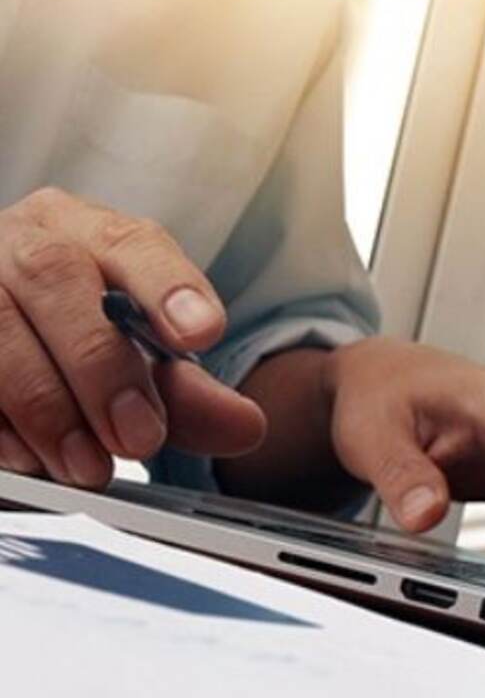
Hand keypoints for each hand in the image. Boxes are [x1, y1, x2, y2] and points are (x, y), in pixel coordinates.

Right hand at [0, 188, 264, 486]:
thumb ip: (190, 393)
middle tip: (138, 439)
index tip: (202, 333)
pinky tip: (26, 459)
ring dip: (45, 407)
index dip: (168, 286)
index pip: (134, 242)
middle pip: (58, 277)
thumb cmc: (76, 335)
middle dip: (102, 368)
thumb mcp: (139, 358)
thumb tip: (247, 427)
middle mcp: (24, 237)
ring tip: (87, 467)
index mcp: (91, 231)